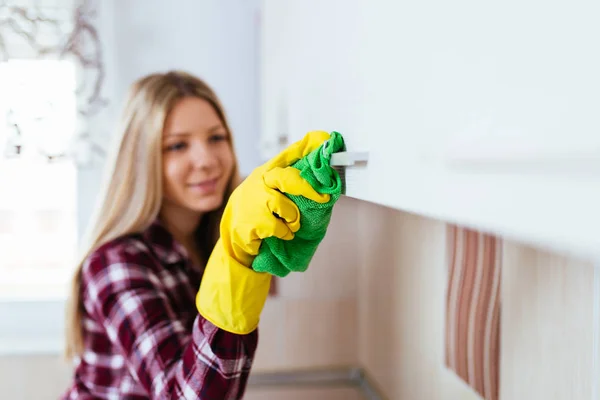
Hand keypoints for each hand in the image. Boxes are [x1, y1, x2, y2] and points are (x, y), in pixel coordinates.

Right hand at [221, 130, 331, 267]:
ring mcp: (253, 201)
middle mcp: (259, 182)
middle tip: (323, 198)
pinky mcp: (251, 221)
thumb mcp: (271, 188)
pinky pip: (278, 228)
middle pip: (287, 179)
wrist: (234, 232)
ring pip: (286, 208)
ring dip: (293, 219)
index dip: (305, 146)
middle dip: (308, 188)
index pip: (288, 154)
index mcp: (267, 171)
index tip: (323, 138)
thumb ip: (291, 180)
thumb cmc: (258, 208)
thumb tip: (320, 174)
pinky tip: (280, 233)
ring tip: (290, 223)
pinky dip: (284, 233)